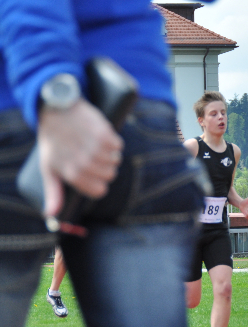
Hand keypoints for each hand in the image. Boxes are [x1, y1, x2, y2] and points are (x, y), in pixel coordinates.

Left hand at [38, 99, 122, 216]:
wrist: (56, 111)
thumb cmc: (53, 142)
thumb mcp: (49, 169)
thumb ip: (53, 193)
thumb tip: (51, 215)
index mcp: (72, 174)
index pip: (100, 191)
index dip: (98, 183)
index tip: (93, 174)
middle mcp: (85, 163)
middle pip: (110, 175)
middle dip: (104, 167)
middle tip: (92, 156)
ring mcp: (95, 149)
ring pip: (116, 160)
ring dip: (109, 154)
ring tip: (95, 145)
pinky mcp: (104, 134)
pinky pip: (118, 146)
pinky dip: (113, 142)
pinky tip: (101, 137)